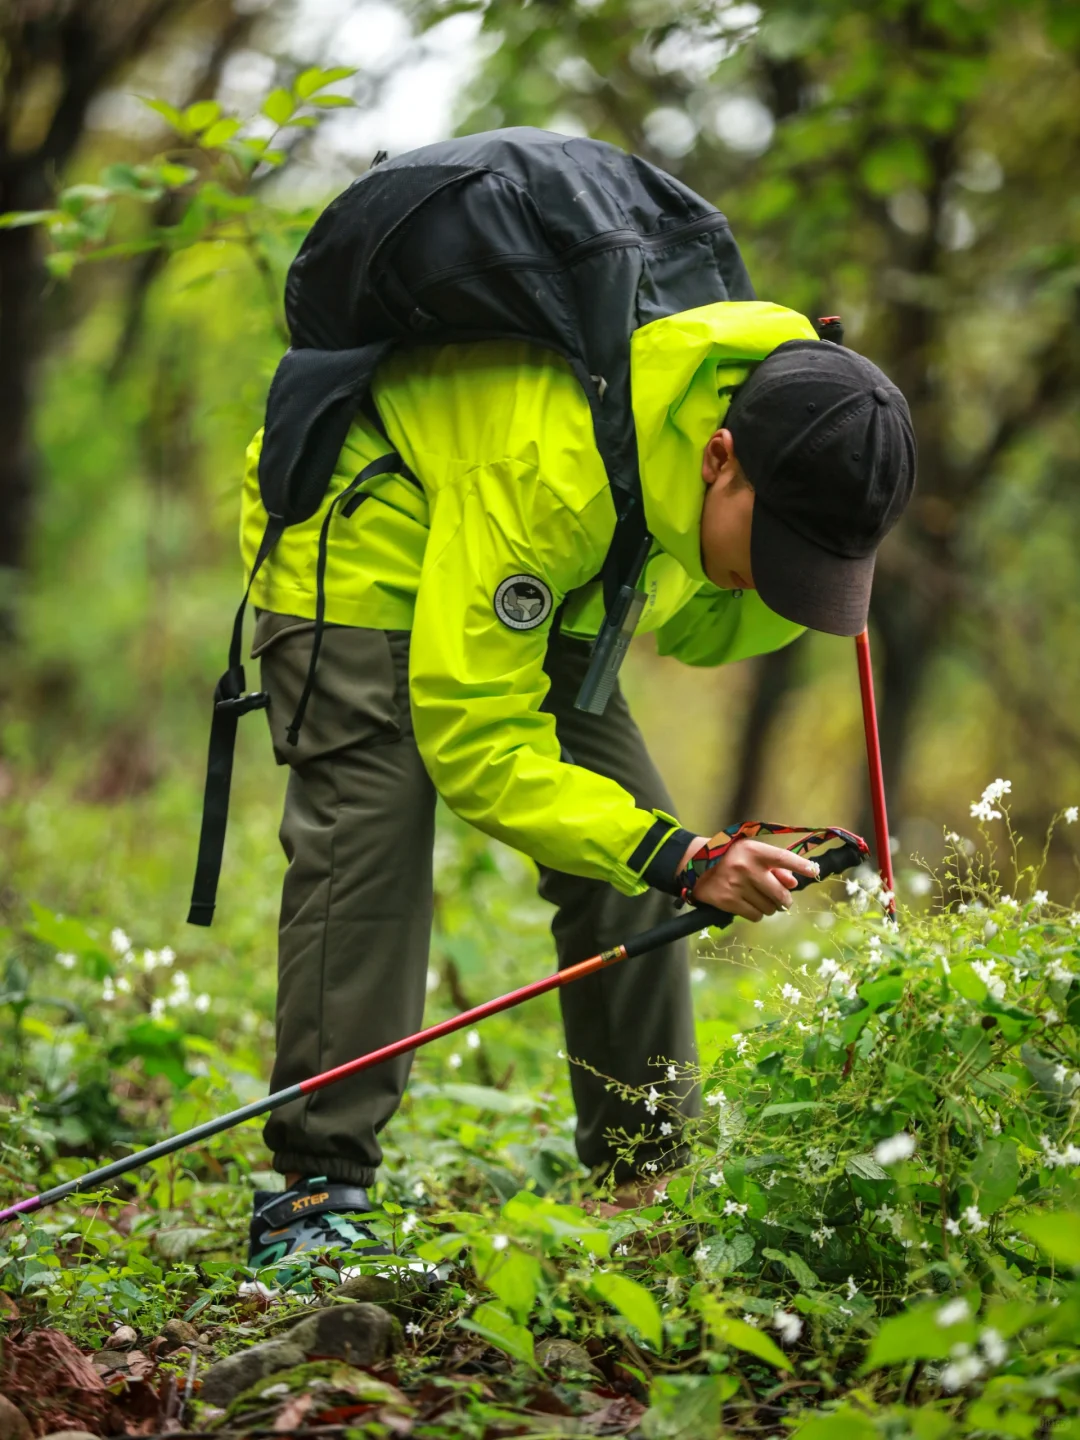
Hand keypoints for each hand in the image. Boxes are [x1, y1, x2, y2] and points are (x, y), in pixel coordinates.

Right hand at [678, 835, 819, 921]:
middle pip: (780, 893)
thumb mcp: (750, 852)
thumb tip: (794, 883)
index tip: (814, 871)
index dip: (801, 866)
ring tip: (759, 899)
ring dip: (769, 907)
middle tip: (784, 901)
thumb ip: (774, 866)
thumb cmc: (730, 857)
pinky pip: (755, 915)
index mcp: (753, 850)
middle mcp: (746, 867)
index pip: (784, 858)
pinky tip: (749, 905)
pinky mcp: (728, 901)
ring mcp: (737, 885)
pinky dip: (756, 914)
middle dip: (785, 900)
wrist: (695, 865)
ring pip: (769, 907)